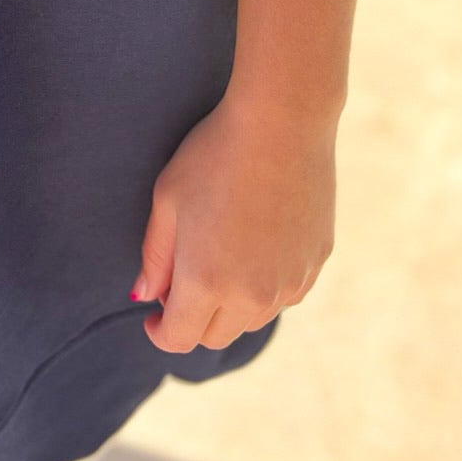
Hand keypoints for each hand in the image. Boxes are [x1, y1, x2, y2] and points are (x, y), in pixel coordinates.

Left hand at [133, 91, 336, 350]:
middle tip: (182, 280)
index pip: (179, 339)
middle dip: (193, 319)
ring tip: (220, 253)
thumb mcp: (168, 198)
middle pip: (215, 336)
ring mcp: (290, 282)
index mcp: (207, 281)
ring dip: (230, 305)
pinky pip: (284, 294)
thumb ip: (155, 255)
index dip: (160, 332)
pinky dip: (265, 286)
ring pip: (252, 319)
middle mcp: (252, 295)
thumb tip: (146, 296)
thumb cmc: (214, 153)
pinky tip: (256, 243)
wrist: (282, 121)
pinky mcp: (315, 264)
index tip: (154, 315)